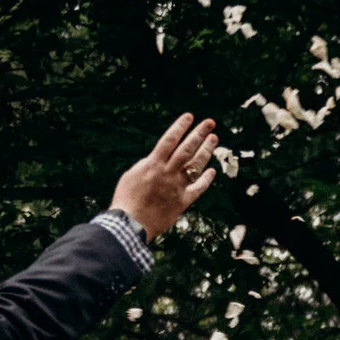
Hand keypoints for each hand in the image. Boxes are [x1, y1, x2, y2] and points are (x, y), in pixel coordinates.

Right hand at [110, 114, 220, 241]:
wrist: (130, 223)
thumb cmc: (126, 199)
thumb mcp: (131, 175)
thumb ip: (146, 165)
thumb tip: (157, 159)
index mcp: (152, 164)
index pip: (169, 140)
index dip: (180, 127)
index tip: (189, 116)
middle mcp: (167, 173)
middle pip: (186, 149)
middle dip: (199, 134)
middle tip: (210, 123)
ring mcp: (176, 187)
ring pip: (195, 165)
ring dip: (206, 151)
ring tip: (214, 139)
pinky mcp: (182, 202)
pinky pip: (198, 189)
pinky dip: (206, 179)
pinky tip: (213, 171)